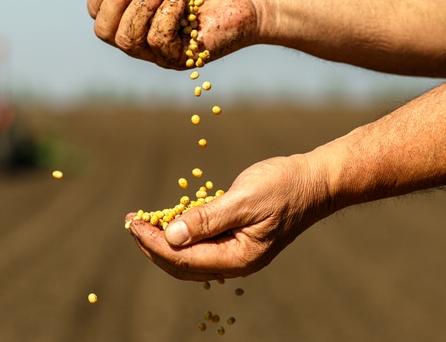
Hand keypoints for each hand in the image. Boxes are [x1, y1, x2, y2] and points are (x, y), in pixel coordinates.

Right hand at [80, 0, 260, 68]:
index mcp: (132, 13)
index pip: (96, 12)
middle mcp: (140, 35)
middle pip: (102, 30)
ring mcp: (157, 51)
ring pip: (125, 40)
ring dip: (143, 7)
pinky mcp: (178, 59)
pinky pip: (155, 42)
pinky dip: (166, 16)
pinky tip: (183, 3)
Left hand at [125, 154, 334, 280]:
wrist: (315, 181)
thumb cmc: (284, 186)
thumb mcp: (244, 199)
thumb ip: (207, 219)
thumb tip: (171, 237)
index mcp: (239, 258)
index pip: (184, 259)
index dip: (153, 243)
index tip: (132, 224)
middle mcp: (236, 262)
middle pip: (182, 264)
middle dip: (152, 244)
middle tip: (130, 222)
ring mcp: (236, 253)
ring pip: (189, 257)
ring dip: (163, 240)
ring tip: (141, 222)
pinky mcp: (236, 240)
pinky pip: (202, 244)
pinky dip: (181, 234)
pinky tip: (167, 220)